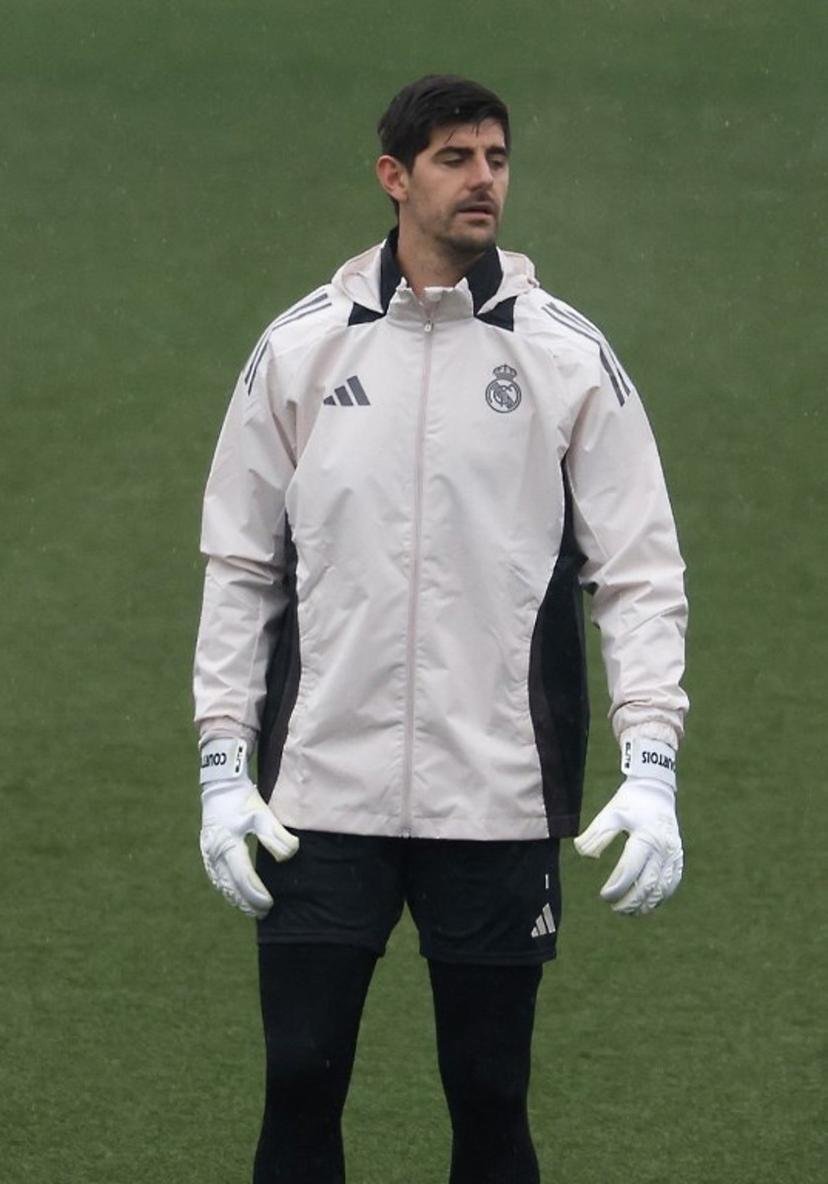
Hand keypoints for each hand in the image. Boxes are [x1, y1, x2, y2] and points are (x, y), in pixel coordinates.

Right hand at [199, 738, 298, 917]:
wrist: (220, 785)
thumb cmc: (243, 799)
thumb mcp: (262, 814)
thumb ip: (276, 835)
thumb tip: (290, 855)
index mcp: (229, 845)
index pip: (243, 877)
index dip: (256, 893)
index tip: (269, 903)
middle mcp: (215, 853)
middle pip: (230, 886)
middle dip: (247, 902)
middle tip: (263, 913)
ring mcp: (208, 853)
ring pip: (221, 884)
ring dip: (236, 898)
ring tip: (252, 909)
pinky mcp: (207, 851)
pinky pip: (216, 877)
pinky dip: (226, 889)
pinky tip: (235, 895)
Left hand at [574, 738, 682, 914]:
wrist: (656, 790)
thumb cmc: (629, 803)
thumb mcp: (610, 813)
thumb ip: (597, 834)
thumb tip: (583, 853)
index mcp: (644, 837)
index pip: (630, 871)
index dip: (617, 887)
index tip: (604, 896)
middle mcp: (662, 849)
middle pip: (648, 885)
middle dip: (631, 901)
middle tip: (615, 908)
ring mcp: (673, 854)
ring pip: (662, 888)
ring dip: (646, 904)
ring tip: (629, 911)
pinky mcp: (678, 856)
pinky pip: (672, 883)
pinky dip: (660, 897)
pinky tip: (647, 903)